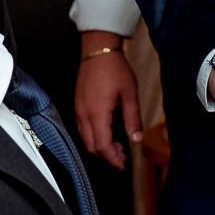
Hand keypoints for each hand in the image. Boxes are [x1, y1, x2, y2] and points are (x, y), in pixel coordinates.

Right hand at [75, 36, 140, 168]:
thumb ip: (132, 119)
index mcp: (97, 113)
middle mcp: (84, 115)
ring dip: (99, 147)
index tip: (123, 164)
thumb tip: (136, 139)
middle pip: (91, 146)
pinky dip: (94, 137)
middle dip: (106, 156)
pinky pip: (82, 129)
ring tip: (116, 147)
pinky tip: (107, 133)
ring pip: (85, 139)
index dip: (113, 158)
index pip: (102, 146)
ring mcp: (78, 110)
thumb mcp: (129, 94)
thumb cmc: (115, 69)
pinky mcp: (78, 105)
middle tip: (122, 157)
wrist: (98, 50)